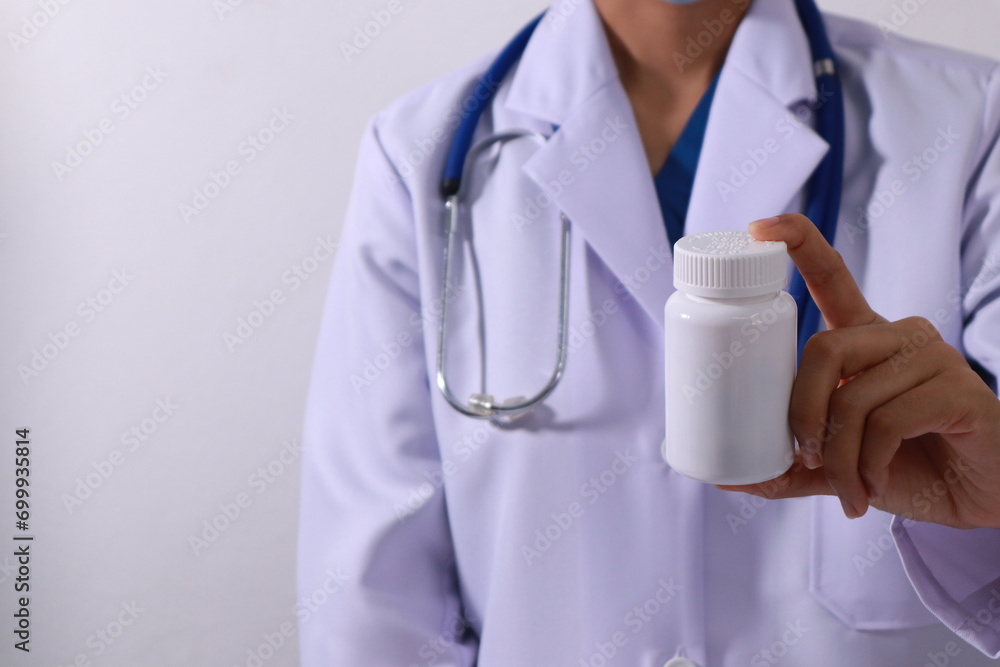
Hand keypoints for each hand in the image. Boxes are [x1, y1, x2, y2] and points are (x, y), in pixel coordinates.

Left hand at [716, 214, 999, 528]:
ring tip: (848, 488)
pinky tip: (873, 486)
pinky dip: (869, 463)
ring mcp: (933, 357)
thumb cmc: (909, 465)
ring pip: (855, 397)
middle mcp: (898, 335)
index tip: (758, 227)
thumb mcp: (838, 464)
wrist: (980, 497)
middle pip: (824, 349)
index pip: (831, 276)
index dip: (797, 244)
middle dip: (802, 412)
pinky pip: (891, 422)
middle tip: (805, 456)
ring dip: (838, 456)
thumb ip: (789, 466)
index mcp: (865, 339)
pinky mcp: (960, 390)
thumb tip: (725, 477)